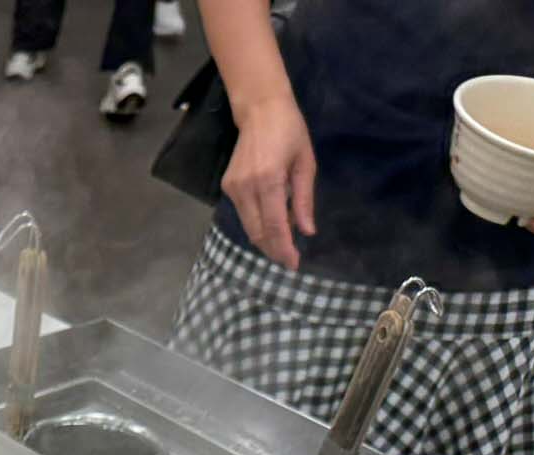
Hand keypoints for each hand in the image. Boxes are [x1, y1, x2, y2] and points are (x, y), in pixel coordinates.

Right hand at [222, 97, 316, 269]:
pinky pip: (243, 215)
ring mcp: (233, 188)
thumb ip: (304, 199)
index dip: (284, 249)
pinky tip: (271, 222)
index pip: (275, 226)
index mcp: (270, 180)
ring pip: (249, 227)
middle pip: (258, 232)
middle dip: (274, 250)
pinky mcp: (227, 186)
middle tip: (289, 260)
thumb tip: (306, 231)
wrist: (259, 110)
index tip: (294, 265)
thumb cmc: (290, 131)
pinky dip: (258, 224)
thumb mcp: (305, 163)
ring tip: (283, 244)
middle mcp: (247, 187)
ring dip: (265, 240)